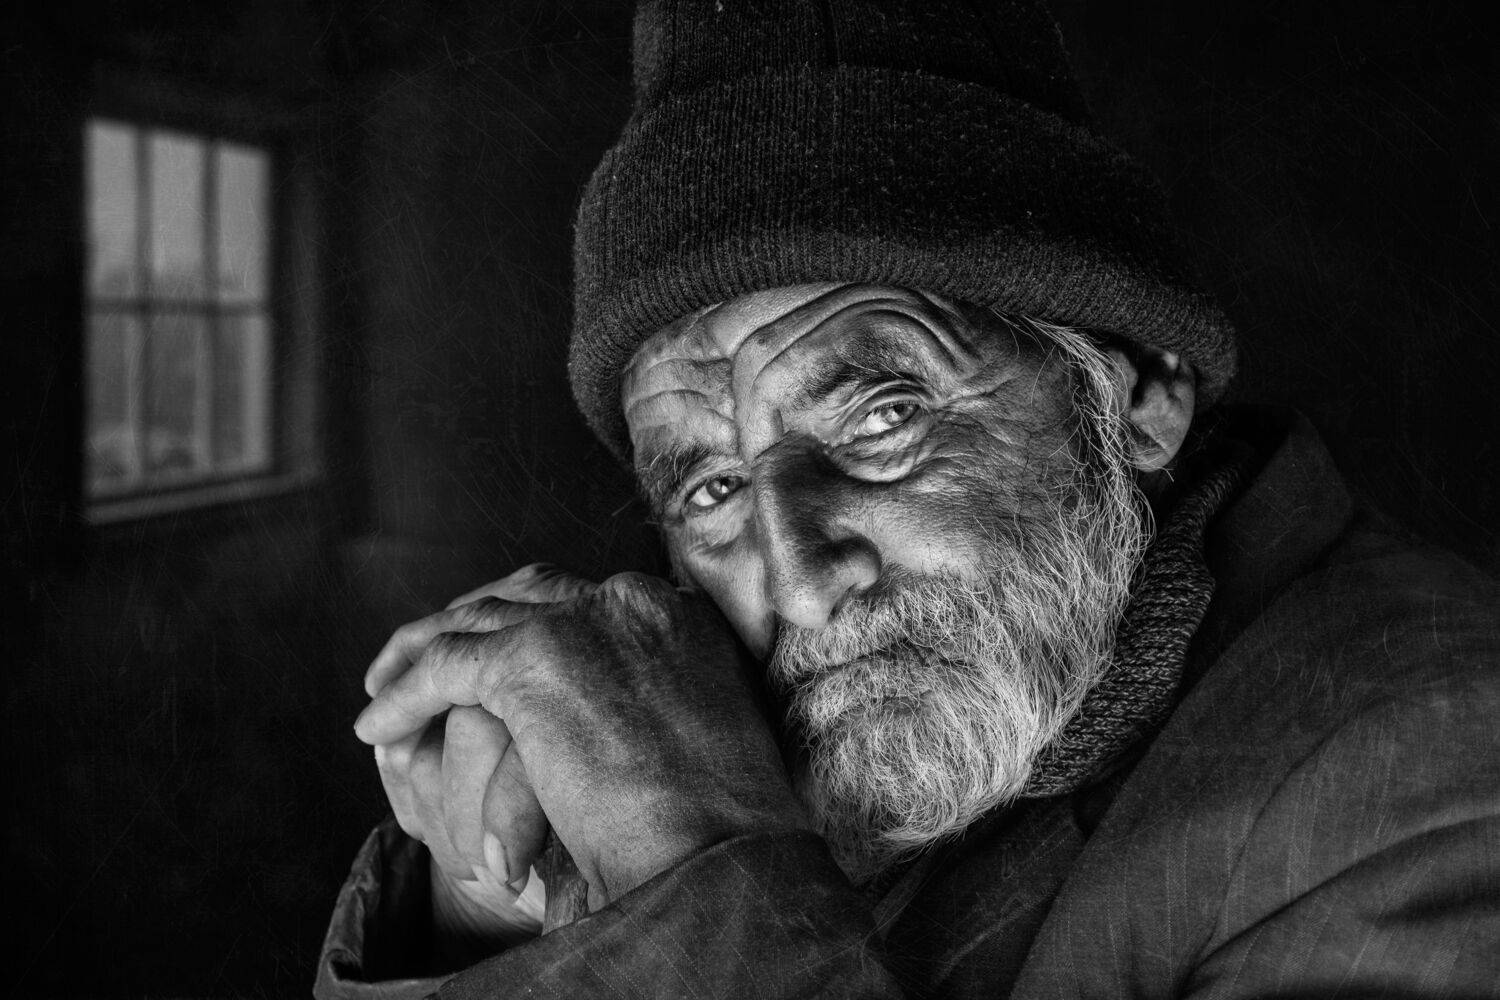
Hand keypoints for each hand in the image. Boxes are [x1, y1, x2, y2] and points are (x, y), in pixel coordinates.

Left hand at [356, 571, 808, 909]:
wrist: (722, 849)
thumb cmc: (725, 826)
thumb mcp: (701, 736)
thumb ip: (657, 703)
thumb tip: (612, 717)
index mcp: (679, 617)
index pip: (588, 600)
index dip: (535, 622)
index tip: (504, 651)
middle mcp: (632, 602)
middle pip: (528, 591)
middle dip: (473, 618)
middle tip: (430, 654)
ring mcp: (581, 622)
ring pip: (476, 619)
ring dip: (422, 652)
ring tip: (386, 688)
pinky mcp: (532, 658)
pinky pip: (445, 665)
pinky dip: (405, 695)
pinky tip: (377, 726)